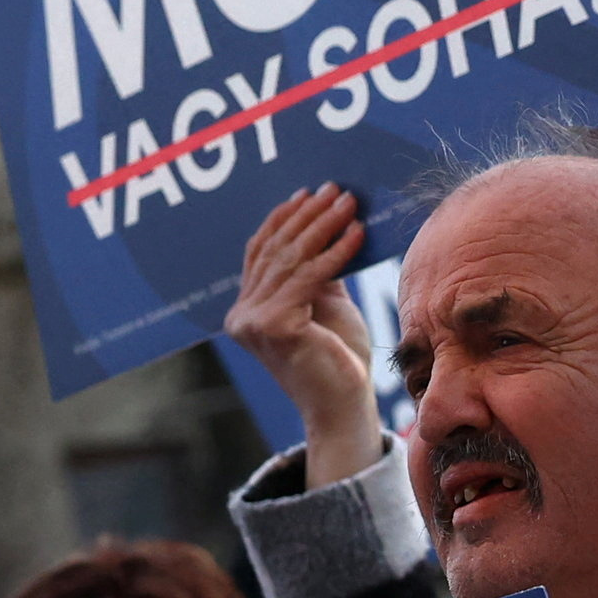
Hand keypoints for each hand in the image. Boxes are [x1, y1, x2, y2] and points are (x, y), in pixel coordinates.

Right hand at [225, 187, 385, 484]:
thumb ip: (316, 271)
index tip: (309, 193)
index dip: (283, 219)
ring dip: (324, 225)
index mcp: (244, 310)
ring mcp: (253, 321)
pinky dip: (335, 252)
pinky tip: (357, 234)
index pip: (260, 253)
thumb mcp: (324, 304)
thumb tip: (327, 223)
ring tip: (350, 203)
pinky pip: (309, 278)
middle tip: (336, 189)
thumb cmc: (338, 359)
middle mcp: (241, 315)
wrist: (342, 408)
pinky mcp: (274, 326)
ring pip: (292, 260)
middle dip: (308, 215)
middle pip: (275, 251)